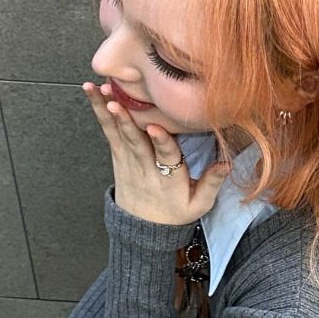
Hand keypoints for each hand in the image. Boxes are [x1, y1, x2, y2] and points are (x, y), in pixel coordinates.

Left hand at [83, 82, 231, 225]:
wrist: (144, 229)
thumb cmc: (174, 213)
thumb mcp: (199, 205)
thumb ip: (212, 183)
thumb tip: (226, 164)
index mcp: (169, 178)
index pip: (166, 157)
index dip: (162, 142)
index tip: (156, 127)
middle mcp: (146, 168)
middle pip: (136, 142)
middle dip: (127, 121)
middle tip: (117, 101)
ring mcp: (128, 160)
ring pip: (118, 132)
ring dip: (107, 109)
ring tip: (97, 88)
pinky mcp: (118, 154)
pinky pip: (108, 130)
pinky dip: (100, 110)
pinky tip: (92, 92)